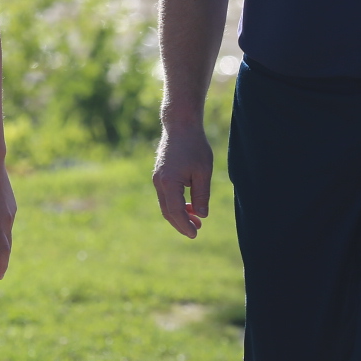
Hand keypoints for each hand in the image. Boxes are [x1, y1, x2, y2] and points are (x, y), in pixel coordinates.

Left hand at [0, 166, 16, 277]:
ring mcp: (11, 212)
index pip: (3, 251)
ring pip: (7, 231)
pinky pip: (7, 221)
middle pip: (6, 244)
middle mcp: (7, 220)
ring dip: (0, 241)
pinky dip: (1, 228)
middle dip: (0, 257)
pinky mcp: (11, 204)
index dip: (2, 266)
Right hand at [152, 124, 212, 238]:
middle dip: (181, 223)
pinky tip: (189, 205)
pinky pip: (166, 196)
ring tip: (196, 219)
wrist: (180, 126)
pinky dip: (176, 204)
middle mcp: (159, 183)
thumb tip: (201, 215)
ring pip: (166, 204)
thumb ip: (202, 195)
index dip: (185, 225)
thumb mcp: (203, 172)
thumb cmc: (194, 146)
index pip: (176, 212)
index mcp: (169, 183)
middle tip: (197, 230)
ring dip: (179, 214)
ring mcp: (157, 179)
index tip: (195, 234)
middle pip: (168, 211)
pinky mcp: (160, 175)